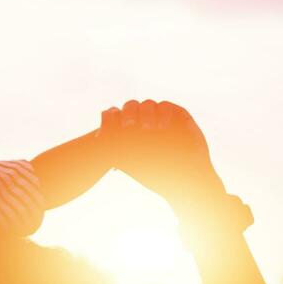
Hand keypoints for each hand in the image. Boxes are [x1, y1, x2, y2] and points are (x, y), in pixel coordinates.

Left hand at [99, 100, 224, 210]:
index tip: (108, 130)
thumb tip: (96, 137)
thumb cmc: (156, 175)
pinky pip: (165, 105)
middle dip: (128, 115)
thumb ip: (114, 149)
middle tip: (129, 127)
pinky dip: (162, 114)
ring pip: (147, 104)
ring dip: (145, 114)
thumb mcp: (129, 162)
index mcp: (130, 130)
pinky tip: (161, 128)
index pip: (116, 116)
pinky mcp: (178, 115)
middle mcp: (144, 121)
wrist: (185, 179)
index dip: (110, 119)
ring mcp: (161, 117)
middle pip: (131, 106)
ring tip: (149, 129)